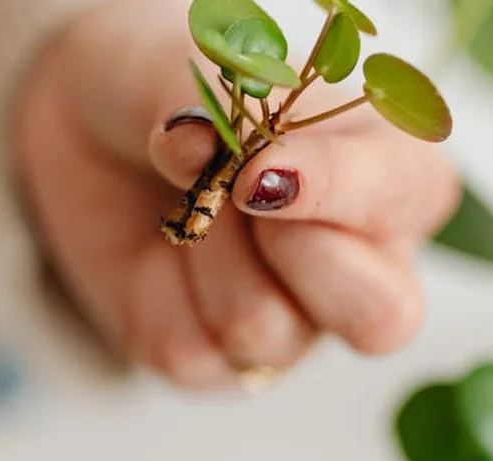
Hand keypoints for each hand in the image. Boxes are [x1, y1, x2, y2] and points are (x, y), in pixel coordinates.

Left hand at [11, 0, 460, 390]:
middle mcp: (360, 267)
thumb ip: (223, 107)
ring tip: (187, 199)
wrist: (90, 115)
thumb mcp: (207, 64)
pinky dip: (154, 291)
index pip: (401, 200)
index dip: (330, 188)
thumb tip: (199, 150)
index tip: (256, 169)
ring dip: (206, 251)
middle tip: (240, 194)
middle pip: (383, 317)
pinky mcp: (218, 365)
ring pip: (265, 328)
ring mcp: (295, 327)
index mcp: (394, 177)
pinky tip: (159, 247)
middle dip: (299, 255)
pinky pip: (192, 352)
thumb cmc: (178, 79)